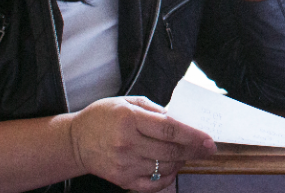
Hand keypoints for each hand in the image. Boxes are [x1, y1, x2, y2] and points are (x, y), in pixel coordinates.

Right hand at [68, 96, 216, 190]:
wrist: (75, 141)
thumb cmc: (103, 117)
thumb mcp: (127, 101)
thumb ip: (154, 109)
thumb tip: (178, 120)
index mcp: (129, 119)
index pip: (169, 130)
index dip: (193, 136)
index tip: (209, 140)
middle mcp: (127, 143)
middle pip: (170, 151)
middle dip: (194, 150)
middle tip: (207, 149)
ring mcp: (124, 164)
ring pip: (164, 167)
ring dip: (181, 161)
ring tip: (184, 154)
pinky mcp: (121, 179)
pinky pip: (152, 184)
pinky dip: (167, 178)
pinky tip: (171, 168)